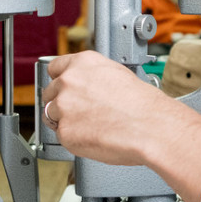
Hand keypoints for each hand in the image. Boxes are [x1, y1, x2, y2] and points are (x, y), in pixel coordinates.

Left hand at [41, 50, 172, 165]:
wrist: (150, 126)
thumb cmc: (142, 104)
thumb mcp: (117, 74)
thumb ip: (93, 77)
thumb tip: (87, 86)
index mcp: (82, 63)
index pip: (55, 68)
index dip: (60, 80)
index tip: (64, 88)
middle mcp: (68, 81)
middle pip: (50, 92)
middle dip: (63, 102)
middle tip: (82, 112)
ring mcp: (63, 106)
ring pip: (52, 115)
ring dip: (66, 121)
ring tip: (91, 125)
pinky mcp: (65, 131)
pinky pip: (62, 135)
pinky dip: (74, 138)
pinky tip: (93, 135)